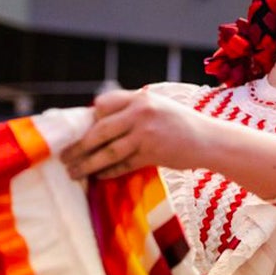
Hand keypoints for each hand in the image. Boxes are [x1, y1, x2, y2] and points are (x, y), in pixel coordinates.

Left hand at [61, 88, 203, 178]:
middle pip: (99, 131)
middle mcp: (141, 113)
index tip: (80, 132)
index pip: (102, 105)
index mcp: (140, 99)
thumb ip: (134, 110)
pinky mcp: (153, 154)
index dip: (89, 119)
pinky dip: (109, 171)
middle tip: (64, 157)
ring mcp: (147, 134)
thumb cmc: (183, 124)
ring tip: (74, 172)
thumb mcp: (159, 107)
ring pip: (108, 151)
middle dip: (79, 146)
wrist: (211, 140)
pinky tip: (98, 176)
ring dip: (88, 163)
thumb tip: (100, 121)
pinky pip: (123, 165)